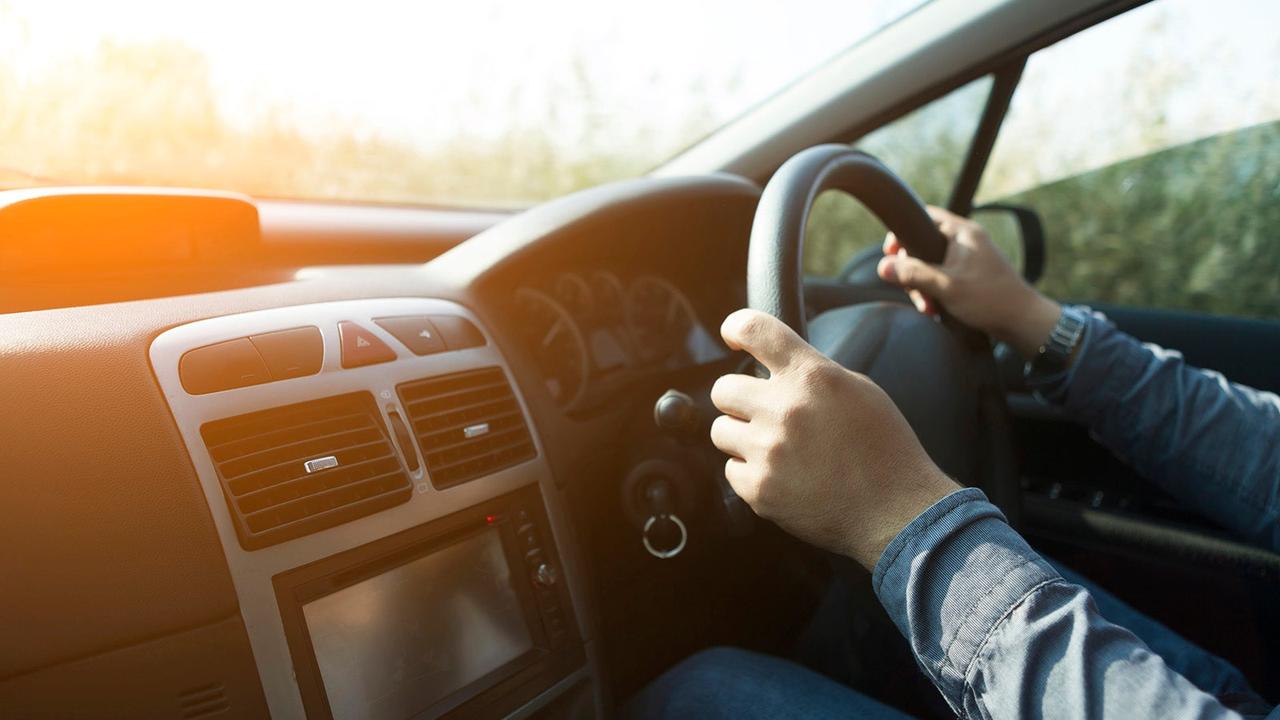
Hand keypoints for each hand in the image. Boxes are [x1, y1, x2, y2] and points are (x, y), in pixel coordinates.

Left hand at [710, 309, 958, 569]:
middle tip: (764, 413)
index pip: (754, 329)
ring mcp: (768, 452)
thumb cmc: (885, 449)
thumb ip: (814, 372)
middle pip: (723, 389)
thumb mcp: (859, 390)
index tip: (733, 336)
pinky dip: (750, 473)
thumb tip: (776, 365)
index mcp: (812, 376)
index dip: (735, 327)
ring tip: (776, 449)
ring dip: (741, 437)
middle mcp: (784, 409)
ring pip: (721, 430)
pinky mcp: (759, 489)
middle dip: (740, 399)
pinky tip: (782, 476)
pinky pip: (731, 470)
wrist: (897, 512)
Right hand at [876, 206, 1061, 357]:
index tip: (891, 253)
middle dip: (912, 270)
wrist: (1023, 321)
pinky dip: (935, 292)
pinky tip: (936, 309)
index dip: (903, 232)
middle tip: (911, 289)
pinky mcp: (971, 276)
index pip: (925, 216)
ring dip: (923, 286)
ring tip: (928, 307)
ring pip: (932, 265)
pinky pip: (943, 277)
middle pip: (924, 244)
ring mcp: (969, 258)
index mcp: (962, 233)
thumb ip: (913, 274)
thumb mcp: (946, 286)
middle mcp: (966, 241)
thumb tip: (883, 267)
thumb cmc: (990, 300)